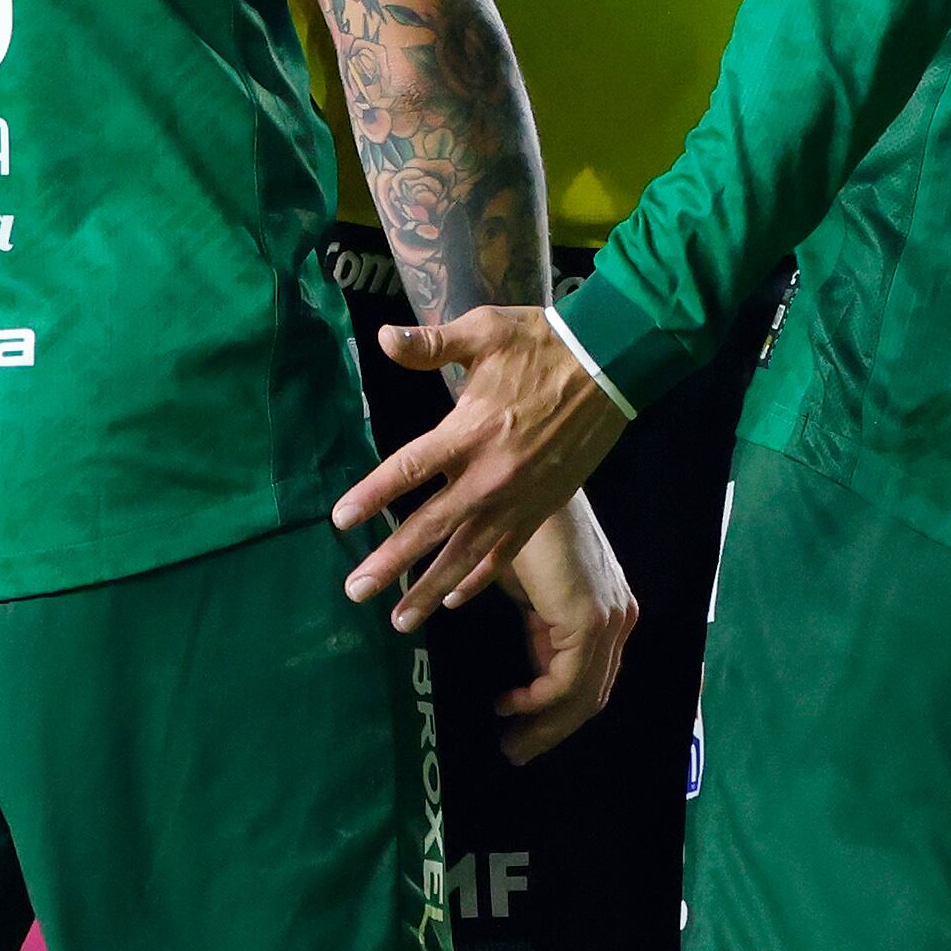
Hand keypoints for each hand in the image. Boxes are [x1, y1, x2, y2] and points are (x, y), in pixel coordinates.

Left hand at [337, 308, 628, 622]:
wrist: (610, 364)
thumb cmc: (542, 344)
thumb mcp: (485, 331)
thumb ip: (430, 344)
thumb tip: (382, 338)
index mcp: (470, 430)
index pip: (408, 470)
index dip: (372, 496)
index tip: (340, 521)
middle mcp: (491, 474)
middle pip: (431, 527)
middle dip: (391, 562)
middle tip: (355, 591)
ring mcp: (519, 498)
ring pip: (468, 554)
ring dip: (431, 588)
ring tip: (400, 619)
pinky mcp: (542, 507)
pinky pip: (506, 553)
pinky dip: (480, 579)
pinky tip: (456, 599)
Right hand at [494, 495, 636, 763]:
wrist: (517, 487)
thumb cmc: (513, 530)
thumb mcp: (527, 594)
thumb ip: (534, 630)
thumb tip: (517, 677)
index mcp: (605, 611)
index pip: (589, 680)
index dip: (554, 715)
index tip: (515, 731)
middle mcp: (617, 619)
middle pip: (590, 696)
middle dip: (550, 731)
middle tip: (511, 752)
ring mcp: (608, 620)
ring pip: (582, 697)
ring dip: (542, 727)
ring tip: (507, 742)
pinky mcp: (590, 620)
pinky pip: (567, 683)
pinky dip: (536, 703)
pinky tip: (505, 703)